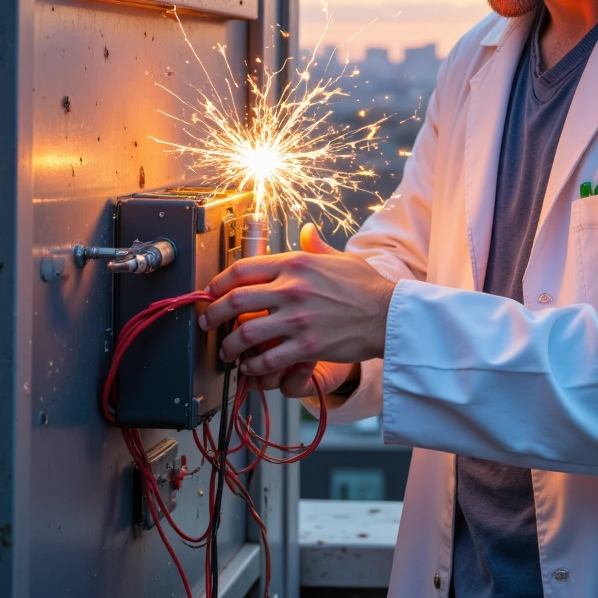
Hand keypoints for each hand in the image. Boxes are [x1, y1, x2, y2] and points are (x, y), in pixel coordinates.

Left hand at [199, 222, 394, 389]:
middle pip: (236, 300)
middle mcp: (292, 288)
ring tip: (226, 352)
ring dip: (229, 345)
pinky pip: (268, 358)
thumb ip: (317, 246)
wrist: (390, 315)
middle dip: (213, 313)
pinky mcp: (307, 346)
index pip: (243, 268)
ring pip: (246, 333)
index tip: (211, 292)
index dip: (219, 282)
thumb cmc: (368, 287)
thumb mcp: (341, 258)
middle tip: (206, 322)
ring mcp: (298, 319)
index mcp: (296, 263)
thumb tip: (306, 230)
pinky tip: (250, 367)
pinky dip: (253, 366)